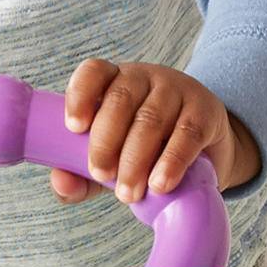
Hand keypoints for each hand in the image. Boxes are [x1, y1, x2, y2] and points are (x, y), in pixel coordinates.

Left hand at [53, 59, 259, 205]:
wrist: (206, 154)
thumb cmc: (146, 152)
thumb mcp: (111, 161)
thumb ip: (79, 174)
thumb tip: (61, 182)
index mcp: (115, 82)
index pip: (94, 72)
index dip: (80, 95)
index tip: (74, 128)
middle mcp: (145, 78)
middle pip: (120, 99)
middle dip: (105, 141)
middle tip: (101, 175)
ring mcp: (177, 91)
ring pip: (151, 119)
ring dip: (135, 159)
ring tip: (128, 193)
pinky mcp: (204, 112)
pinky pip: (186, 133)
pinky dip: (171, 161)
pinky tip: (159, 184)